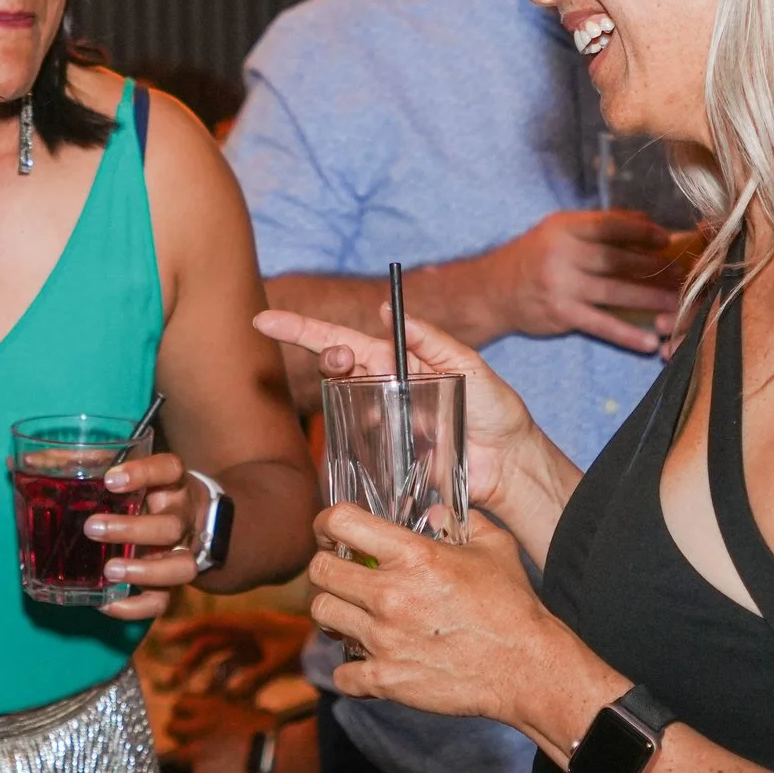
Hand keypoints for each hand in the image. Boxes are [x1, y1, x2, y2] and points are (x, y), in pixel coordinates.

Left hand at [85, 452, 197, 619]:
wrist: (187, 518)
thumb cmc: (141, 490)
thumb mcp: (120, 471)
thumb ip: (81, 466)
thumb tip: (24, 461)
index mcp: (169, 483)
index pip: (168, 469)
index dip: (143, 473)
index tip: (110, 480)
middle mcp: (180, 518)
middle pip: (170, 525)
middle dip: (131, 530)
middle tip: (92, 528)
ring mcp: (180, 553)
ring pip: (180, 567)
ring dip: (144, 571)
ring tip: (109, 571)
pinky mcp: (170, 583)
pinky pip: (162, 602)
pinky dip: (135, 607)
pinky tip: (105, 603)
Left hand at [169, 696, 280, 772]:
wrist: (276, 757)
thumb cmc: (267, 729)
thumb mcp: (245, 706)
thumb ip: (223, 706)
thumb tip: (214, 705)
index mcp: (209, 708)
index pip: (179, 703)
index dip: (184, 711)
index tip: (190, 717)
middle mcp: (198, 728)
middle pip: (170, 727)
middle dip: (180, 733)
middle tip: (193, 739)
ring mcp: (197, 753)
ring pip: (177, 753)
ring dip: (188, 755)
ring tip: (206, 758)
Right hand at [254, 310, 539, 512]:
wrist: (509, 463)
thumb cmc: (496, 411)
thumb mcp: (468, 366)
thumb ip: (433, 340)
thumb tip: (386, 309)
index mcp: (399, 361)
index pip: (344, 339)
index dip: (302, 329)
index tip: (265, 320)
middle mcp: (384, 388)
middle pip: (335, 365)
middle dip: (323, 352)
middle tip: (340, 360)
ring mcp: (382, 422)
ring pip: (341, 400)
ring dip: (339, 387)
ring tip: (361, 387)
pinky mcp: (385, 456)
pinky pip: (356, 444)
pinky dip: (351, 435)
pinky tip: (369, 431)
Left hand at [308, 505, 620, 740]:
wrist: (527, 669)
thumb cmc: (513, 606)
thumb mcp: (493, 547)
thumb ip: (459, 520)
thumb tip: (435, 512)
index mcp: (413, 555)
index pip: (340, 522)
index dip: (328, 521)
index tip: (333, 531)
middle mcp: (390, 595)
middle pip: (319, 571)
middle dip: (326, 566)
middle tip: (342, 571)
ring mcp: (384, 640)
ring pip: (322, 616)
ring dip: (334, 611)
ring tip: (352, 613)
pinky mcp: (386, 680)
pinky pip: (341, 673)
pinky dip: (350, 668)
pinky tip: (369, 660)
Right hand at [485, 210, 689, 352]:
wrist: (492, 291)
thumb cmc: (533, 257)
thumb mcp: (558, 231)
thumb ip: (598, 225)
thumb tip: (646, 222)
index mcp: (564, 228)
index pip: (610, 225)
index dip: (641, 231)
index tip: (666, 239)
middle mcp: (562, 255)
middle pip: (618, 260)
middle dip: (655, 268)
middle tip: (684, 276)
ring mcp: (562, 286)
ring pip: (617, 292)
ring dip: (652, 300)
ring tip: (679, 305)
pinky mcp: (562, 314)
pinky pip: (602, 325)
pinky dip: (628, 335)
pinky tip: (650, 341)